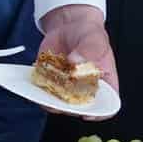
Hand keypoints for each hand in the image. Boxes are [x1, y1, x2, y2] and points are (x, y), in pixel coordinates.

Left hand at [39, 4, 116, 119]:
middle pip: (78, 109)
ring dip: (50, 100)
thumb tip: (76, 61)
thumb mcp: (94, 38)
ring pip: (58, 104)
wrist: (69, 28)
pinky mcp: (50, 84)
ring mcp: (66, 90)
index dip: (98, 114)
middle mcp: (85, 91)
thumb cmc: (89, 35)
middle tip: (61, 94)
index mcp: (104, 84)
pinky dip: (37, 91)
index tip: (87, 113)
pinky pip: (42, 94)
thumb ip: (89, 50)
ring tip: (46, 85)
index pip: (106, 107)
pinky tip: (36, 81)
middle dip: (68, 106)